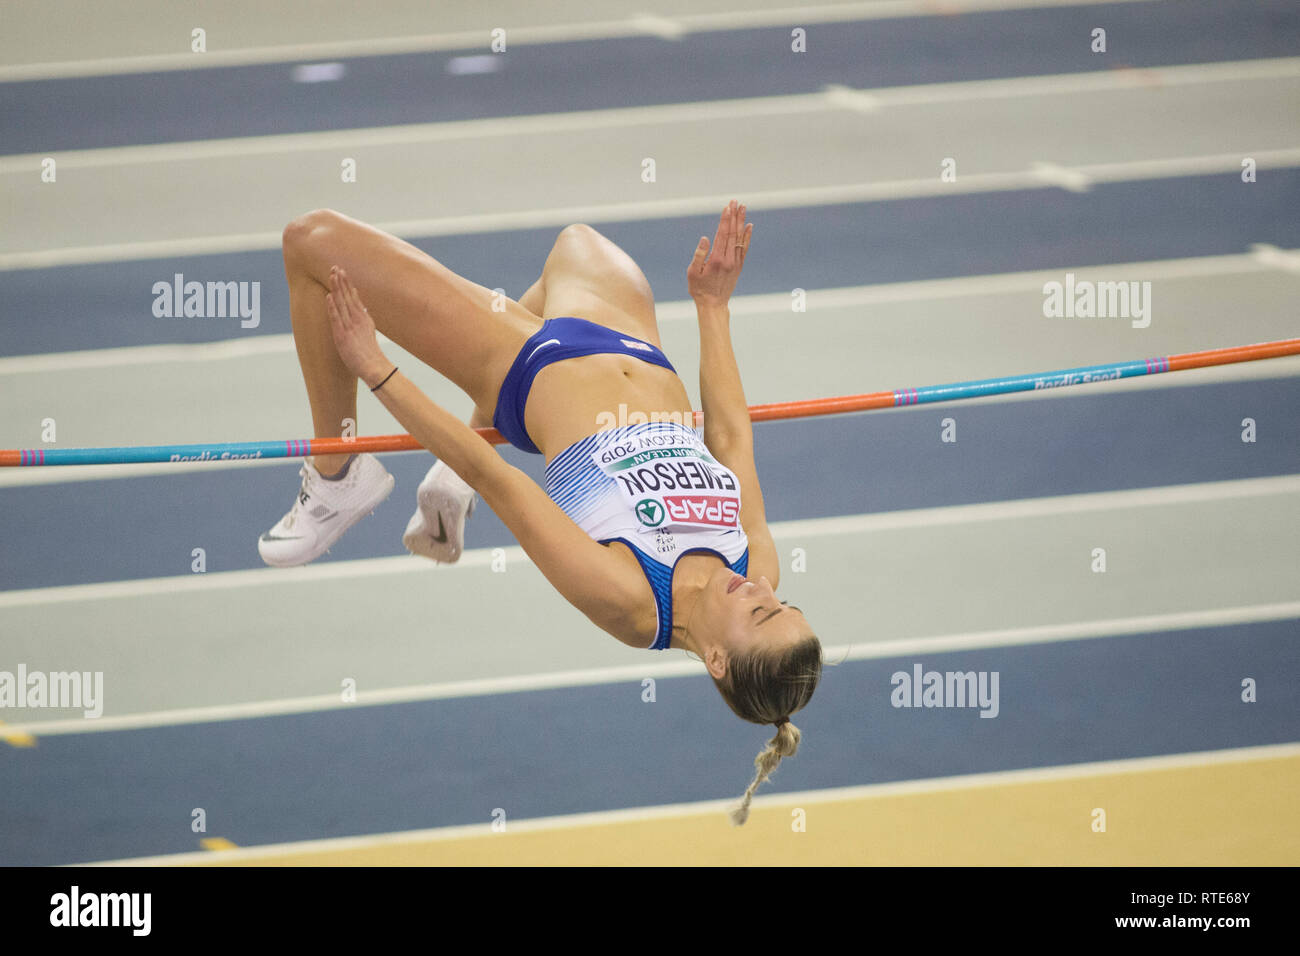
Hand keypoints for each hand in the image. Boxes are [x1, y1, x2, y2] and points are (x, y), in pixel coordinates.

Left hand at [325, 267, 390, 385]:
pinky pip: (337, 318)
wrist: (374, 367)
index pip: (354, 297)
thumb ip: (365, 320)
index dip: (348, 284)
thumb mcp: (369, 332)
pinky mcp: (343, 335)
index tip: (342, 272)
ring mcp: (350, 326)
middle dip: (341, 281)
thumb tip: (363, 309)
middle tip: (335, 267)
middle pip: (348, 296)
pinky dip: (332, 307)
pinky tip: (329, 296)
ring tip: (332, 275)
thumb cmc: (370, 354)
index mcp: (364, 318)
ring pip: (342, 303)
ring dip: (337, 288)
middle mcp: (358, 319)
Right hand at [687, 200, 752, 306]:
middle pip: (732, 233)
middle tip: (736, 202)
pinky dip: (747, 236)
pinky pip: (744, 248)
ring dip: (741, 222)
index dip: (725, 220)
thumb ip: (699, 254)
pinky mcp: (739, 266)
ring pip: (739, 238)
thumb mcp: (692, 272)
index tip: (727, 207)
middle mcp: (729, 260)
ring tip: (743, 208)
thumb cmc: (699, 289)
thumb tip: (705, 238)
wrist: (713, 304)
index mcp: (716, 259)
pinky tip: (749, 226)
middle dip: (734, 216)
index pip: (722, 235)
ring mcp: (736, 263)